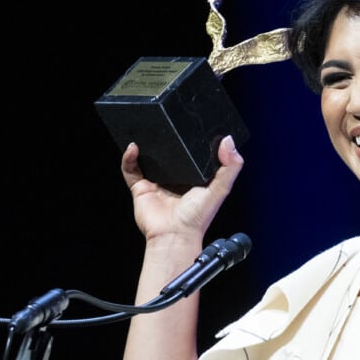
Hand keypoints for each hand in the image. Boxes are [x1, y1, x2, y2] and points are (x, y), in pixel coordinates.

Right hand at [120, 135, 243, 243]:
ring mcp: (156, 182)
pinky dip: (128, 158)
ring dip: (145, 145)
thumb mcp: (221, 189)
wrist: (174, 235)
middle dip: (165, 140)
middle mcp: (175, 179)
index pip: (192, 154)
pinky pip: (130, 169)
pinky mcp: (141, 188)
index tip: (190, 125)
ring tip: (146, 131)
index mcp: (193, 177)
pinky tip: (133, 147)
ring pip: (147, 158)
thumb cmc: (197, 217)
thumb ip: (230, 167)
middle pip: (168, 154)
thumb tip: (229, 141)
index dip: (191, 141)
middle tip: (165, 125)